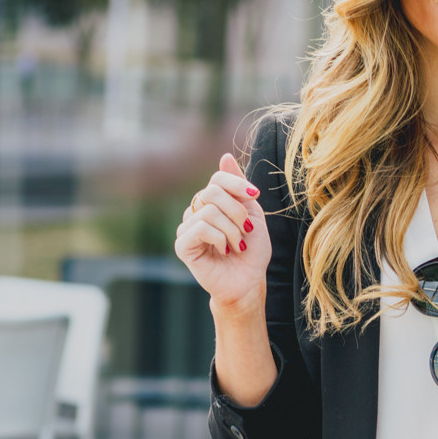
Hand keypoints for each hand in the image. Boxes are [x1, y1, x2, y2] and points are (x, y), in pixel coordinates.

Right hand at [174, 153, 271, 314]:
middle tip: (247, 232)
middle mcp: (195, 212)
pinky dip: (220, 238)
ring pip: (208, 211)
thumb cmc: (252, 252)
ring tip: (238, 245)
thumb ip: (239, 188)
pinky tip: (226, 251)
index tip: (255, 195)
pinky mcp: (182, 245)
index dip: (236, 184)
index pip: (217, 179)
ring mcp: (186, 228)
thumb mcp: (252, 214)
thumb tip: (224, 156)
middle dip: (237, 212)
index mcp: (211, 203)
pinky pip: (200, 228)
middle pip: (212, 192)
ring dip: (232, 230)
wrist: (248, 282)